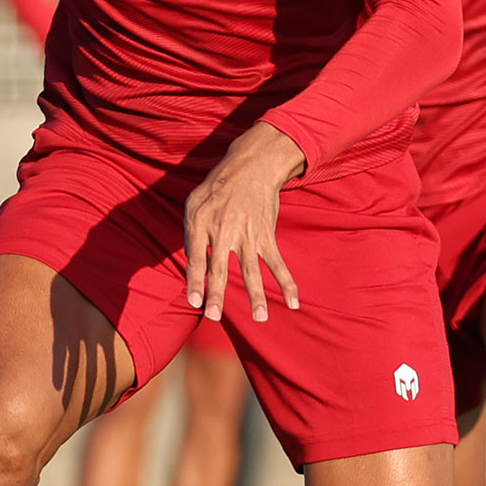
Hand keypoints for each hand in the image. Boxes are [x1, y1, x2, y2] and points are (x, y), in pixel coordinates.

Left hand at [184, 121, 304, 322]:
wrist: (250, 167)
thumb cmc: (216, 188)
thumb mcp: (193, 204)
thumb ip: (192, 236)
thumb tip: (195, 267)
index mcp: (201, 224)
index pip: (196, 258)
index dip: (195, 281)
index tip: (194, 302)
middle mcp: (223, 230)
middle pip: (219, 267)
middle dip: (216, 293)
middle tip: (214, 316)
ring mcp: (247, 233)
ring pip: (251, 269)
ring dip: (256, 295)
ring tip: (260, 318)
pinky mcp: (265, 235)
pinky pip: (277, 262)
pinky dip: (287, 282)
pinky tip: (293, 302)